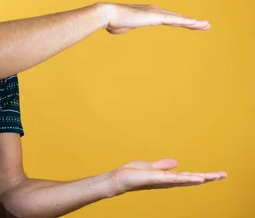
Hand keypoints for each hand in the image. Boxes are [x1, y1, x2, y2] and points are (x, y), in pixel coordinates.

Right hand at [101, 3, 210, 34]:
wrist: (107, 15)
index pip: (168, 19)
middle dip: (191, 22)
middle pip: (177, 17)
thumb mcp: (120, 26)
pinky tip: (195, 24)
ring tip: (206, 26)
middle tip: (205, 24)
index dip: (179, 21)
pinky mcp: (156, 17)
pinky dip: (186, 22)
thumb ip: (123, 26)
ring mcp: (156, 13)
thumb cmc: (111, 21)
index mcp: (148, 13)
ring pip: (179, 18)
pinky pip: (174, 20)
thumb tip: (115, 27)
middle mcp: (154, 11)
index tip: (189, 25)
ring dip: (193, 22)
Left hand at [108, 158, 226, 195]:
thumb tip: (176, 162)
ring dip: (201, 177)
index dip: (203, 176)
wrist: (119, 179)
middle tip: (224, 175)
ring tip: (216, 176)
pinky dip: (186, 178)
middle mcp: (168, 181)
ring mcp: (163, 181)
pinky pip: (174, 178)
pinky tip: (197, 178)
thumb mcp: (150, 167)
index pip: (189, 176)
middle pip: (192, 179)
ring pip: (186, 179)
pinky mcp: (156, 179)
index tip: (217, 174)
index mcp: (168, 178)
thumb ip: (163, 165)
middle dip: (208, 177)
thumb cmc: (132, 174)